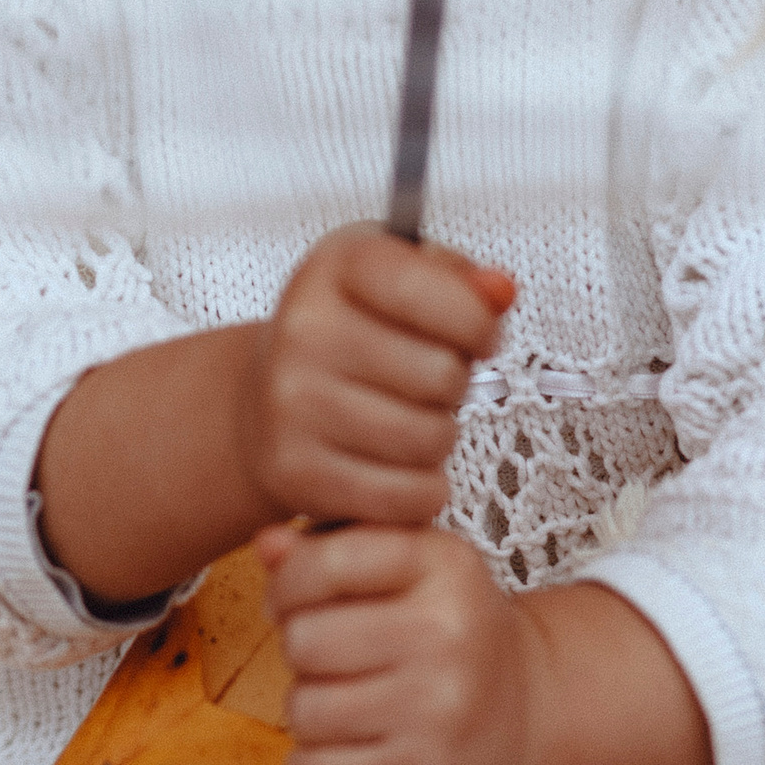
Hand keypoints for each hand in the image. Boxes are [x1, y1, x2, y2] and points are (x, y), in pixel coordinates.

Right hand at [234, 226, 512, 533]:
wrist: (264, 404)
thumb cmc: (348, 338)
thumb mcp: (396, 283)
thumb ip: (458, 281)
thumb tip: (500, 290)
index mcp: (336, 267)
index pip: (437, 294)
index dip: (478, 324)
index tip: (476, 335)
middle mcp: (305, 330)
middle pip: (444, 375)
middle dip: (454, 385)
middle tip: (427, 383)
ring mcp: (294, 404)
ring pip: (430, 440)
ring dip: (438, 438)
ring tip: (408, 420)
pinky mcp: (297, 473)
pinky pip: (406, 497)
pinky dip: (419, 491)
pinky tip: (397, 465)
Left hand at [261, 526, 716, 764]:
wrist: (525, 705)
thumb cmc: (445, 626)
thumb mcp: (407, 565)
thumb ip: (331, 547)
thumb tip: (267, 545)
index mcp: (443, 564)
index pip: (325, 563)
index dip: (289, 586)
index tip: (298, 602)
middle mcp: (447, 632)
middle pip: (303, 641)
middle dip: (303, 652)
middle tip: (339, 659)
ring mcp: (438, 708)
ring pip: (302, 710)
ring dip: (310, 711)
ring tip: (350, 702)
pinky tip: (347, 749)